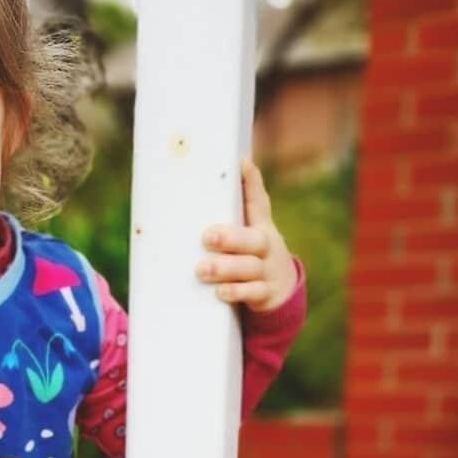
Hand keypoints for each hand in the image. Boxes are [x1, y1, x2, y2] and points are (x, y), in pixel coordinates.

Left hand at [196, 158, 297, 312]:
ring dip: (226, 268)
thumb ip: (222, 222)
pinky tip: (221, 291)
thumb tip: (176, 203)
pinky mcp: (267, 294)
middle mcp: (267, 247)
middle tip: (207, 237)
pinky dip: (237, 292)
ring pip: (250, 267)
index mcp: (260, 228)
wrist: (281, 293)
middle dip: (231, 237)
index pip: (257, 202)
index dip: (251, 182)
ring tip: (202, 270)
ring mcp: (268, 271)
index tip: (240, 163)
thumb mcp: (243, 238)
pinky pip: (253, 293)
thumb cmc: (249, 258)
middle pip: (253, 239)